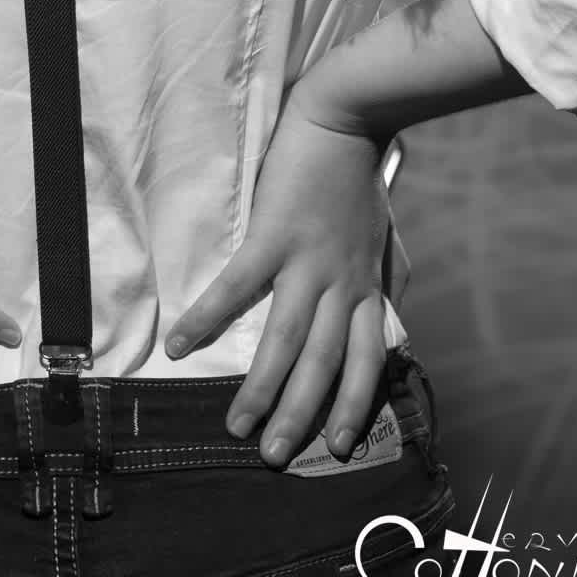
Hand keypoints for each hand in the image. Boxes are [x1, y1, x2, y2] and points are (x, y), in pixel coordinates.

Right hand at [164, 79, 388, 467]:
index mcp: (364, 286)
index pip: (365, 361)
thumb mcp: (385, 234)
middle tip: (272, 457)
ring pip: (287, 341)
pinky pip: (238, 287)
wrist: (348, 119)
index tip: (337, 448)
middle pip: (323, 364)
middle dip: (299, 416)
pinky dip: (208, 317)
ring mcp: (308, 262)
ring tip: (235, 426)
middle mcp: (341, 284)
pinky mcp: (274, 235)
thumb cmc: (360, 176)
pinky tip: (180, 345)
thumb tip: (396, 309)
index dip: (352, 406)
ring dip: (262, 389)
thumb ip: (389, 274)